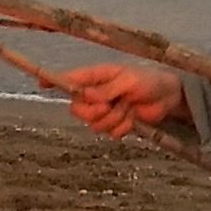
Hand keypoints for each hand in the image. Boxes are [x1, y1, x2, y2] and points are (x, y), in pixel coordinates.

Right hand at [58, 62, 184, 138]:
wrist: (169, 97)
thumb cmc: (149, 81)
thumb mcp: (128, 81)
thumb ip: (107, 90)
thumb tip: (87, 96)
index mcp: (97, 77)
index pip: (71, 79)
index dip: (55, 81)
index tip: (42, 83)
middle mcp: (98, 94)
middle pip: (77, 109)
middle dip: (92, 112)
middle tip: (109, 106)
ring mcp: (106, 110)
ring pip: (94, 124)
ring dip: (113, 119)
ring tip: (128, 109)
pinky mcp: (116, 123)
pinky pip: (109, 133)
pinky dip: (122, 128)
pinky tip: (133, 118)